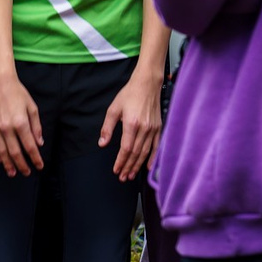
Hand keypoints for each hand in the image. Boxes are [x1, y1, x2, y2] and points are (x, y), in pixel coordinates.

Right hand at [0, 66, 43, 176]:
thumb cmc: (17, 92)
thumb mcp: (32, 107)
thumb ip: (36, 126)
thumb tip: (39, 143)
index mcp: (21, 123)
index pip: (30, 147)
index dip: (35, 159)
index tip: (39, 166)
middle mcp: (7, 127)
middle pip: (15, 153)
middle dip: (22, 165)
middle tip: (26, 173)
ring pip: (2, 151)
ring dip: (8, 164)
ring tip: (12, 172)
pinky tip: (0, 159)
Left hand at [101, 64, 166, 180]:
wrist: (147, 84)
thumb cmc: (129, 94)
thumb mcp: (113, 109)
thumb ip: (107, 128)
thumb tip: (102, 143)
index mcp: (132, 124)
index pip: (126, 149)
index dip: (121, 161)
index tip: (116, 170)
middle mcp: (144, 128)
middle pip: (136, 153)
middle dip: (128, 167)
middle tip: (123, 177)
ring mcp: (153, 129)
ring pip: (145, 152)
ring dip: (138, 165)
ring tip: (132, 175)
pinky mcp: (158, 128)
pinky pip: (156, 146)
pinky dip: (153, 158)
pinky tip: (148, 167)